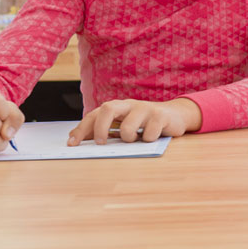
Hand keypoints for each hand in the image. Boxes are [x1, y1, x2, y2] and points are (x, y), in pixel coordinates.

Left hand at [68, 98, 199, 144]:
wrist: (176, 115)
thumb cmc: (144, 123)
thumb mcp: (123, 124)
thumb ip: (103, 129)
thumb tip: (75, 137)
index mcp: (117, 107)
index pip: (94, 114)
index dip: (81, 128)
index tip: (72, 143)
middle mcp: (129, 105)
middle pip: (108, 109)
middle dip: (100, 128)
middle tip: (100, 143)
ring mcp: (145, 109)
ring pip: (128, 126)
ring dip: (128, 138)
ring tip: (135, 140)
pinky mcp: (161, 116)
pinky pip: (150, 133)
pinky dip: (148, 139)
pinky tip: (152, 137)